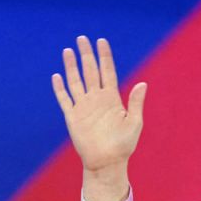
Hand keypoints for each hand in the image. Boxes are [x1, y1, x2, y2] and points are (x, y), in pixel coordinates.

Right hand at [51, 36, 146, 173]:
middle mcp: (97, 99)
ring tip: (68, 50)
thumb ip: (135, 102)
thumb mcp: (134, 122)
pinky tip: (57, 76)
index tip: (102, 41)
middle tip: (82, 38)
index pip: (107, 72)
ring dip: (71, 66)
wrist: (107, 161)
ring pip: (76, 81)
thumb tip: (143, 84)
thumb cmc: (124, 144)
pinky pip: (64, 99)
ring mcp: (83, 106)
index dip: (104, 56)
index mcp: (112, 99)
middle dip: (86, 55)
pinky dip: (60, 88)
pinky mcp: (72, 116)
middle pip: (90, 71)